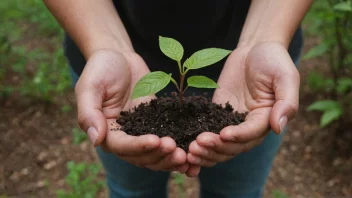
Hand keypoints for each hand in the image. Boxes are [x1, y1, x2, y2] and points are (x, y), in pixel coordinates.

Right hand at [75, 49, 187, 171]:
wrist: (120, 57)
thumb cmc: (101, 68)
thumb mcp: (90, 86)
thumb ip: (89, 113)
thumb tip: (95, 140)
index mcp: (106, 132)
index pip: (122, 146)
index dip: (139, 146)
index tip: (156, 140)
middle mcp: (124, 137)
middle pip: (141, 156)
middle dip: (159, 156)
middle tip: (177, 151)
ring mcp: (142, 132)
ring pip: (156, 154)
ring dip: (169, 159)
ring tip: (185, 156)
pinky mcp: (156, 124)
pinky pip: (167, 140)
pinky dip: (177, 150)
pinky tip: (191, 153)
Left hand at [187, 42, 299, 166]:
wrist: (255, 48)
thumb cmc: (274, 60)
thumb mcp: (286, 77)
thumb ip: (286, 102)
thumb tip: (279, 127)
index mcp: (266, 120)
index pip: (251, 134)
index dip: (237, 136)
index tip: (223, 134)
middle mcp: (248, 127)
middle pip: (233, 146)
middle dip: (216, 148)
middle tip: (197, 145)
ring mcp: (231, 122)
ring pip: (219, 146)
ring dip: (205, 152)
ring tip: (189, 149)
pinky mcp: (216, 114)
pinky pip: (207, 131)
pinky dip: (198, 143)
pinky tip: (184, 148)